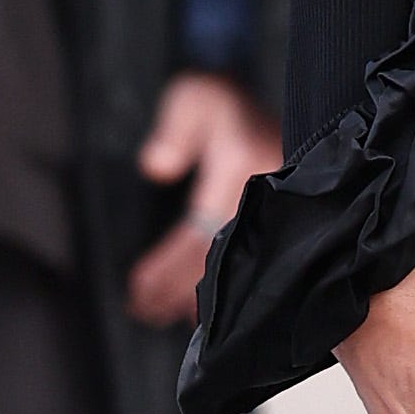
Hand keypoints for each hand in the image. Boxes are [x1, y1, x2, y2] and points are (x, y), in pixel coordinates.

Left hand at [126, 69, 281, 327]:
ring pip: (236, 265)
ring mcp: (275, 211)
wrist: (251, 100)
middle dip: (178, 290)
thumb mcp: (193, 98)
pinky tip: (201, 304)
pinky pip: (249, 260)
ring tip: (165, 315)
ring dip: (198, 294)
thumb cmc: (217, 99)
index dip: (168, 265)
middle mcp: (264, 197)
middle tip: (145, 311)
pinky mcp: (275, 221)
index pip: (201, 231)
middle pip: (218, 257)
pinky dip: (224, 284)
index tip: (139, 287)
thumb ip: (173, 131)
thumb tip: (156, 167)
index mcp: (244, 167)